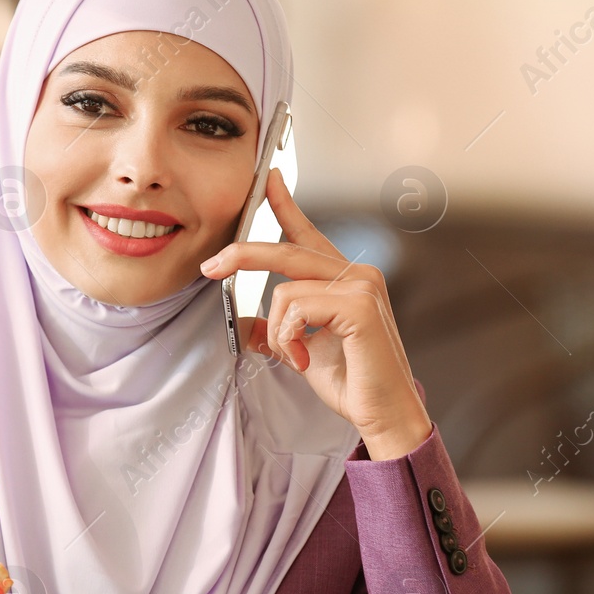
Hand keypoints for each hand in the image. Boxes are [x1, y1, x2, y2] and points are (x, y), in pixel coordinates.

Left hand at [200, 169, 432, 459]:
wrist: (383, 413)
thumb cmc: (353, 382)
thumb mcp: (301, 352)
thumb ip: (277, 331)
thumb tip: (246, 325)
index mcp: (345, 279)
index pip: (309, 234)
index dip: (286, 204)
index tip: (267, 179)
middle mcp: (358, 274)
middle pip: (287, 250)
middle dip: (242, 256)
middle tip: (210, 267)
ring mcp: (362, 285)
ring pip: (285, 289)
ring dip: (276, 330)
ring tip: (292, 355)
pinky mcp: (359, 305)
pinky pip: (296, 307)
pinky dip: (288, 337)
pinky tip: (302, 359)